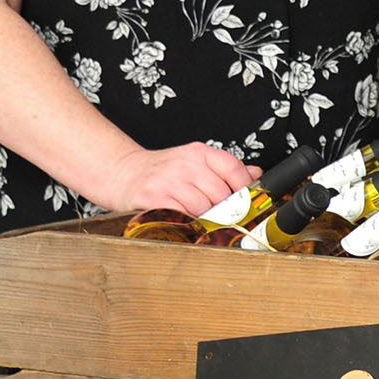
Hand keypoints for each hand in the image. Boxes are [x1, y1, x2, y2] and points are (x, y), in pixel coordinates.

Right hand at [100, 143, 258, 216]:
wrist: (123, 173)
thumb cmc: (161, 171)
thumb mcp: (195, 162)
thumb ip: (225, 169)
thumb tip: (256, 175)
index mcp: (200, 153)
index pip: (234, 169)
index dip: (246, 190)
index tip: (249, 203)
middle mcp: (185, 164)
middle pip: (222, 195)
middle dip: (226, 211)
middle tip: (224, 217)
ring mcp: (169, 181)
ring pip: (204, 209)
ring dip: (207, 220)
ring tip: (201, 219)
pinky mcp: (154, 199)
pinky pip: (182, 218)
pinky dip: (188, 225)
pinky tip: (184, 222)